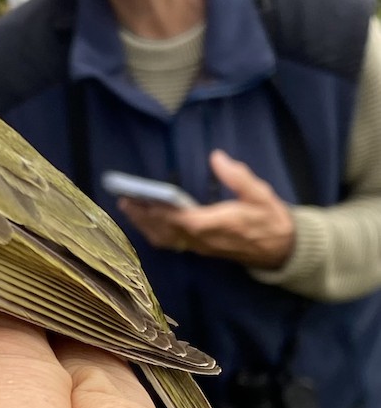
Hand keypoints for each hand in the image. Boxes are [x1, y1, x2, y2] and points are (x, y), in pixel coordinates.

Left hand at [120, 149, 295, 266]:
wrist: (282, 250)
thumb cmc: (271, 219)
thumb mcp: (261, 194)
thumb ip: (238, 177)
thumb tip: (217, 157)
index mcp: (218, 225)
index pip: (184, 220)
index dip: (164, 212)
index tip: (145, 199)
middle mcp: (204, 239)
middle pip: (167, 231)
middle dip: (144, 216)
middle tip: (125, 199)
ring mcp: (200, 246)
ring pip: (165, 239)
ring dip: (145, 225)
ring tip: (128, 207)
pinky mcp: (199, 249)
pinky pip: (171, 243)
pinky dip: (154, 232)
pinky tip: (145, 221)